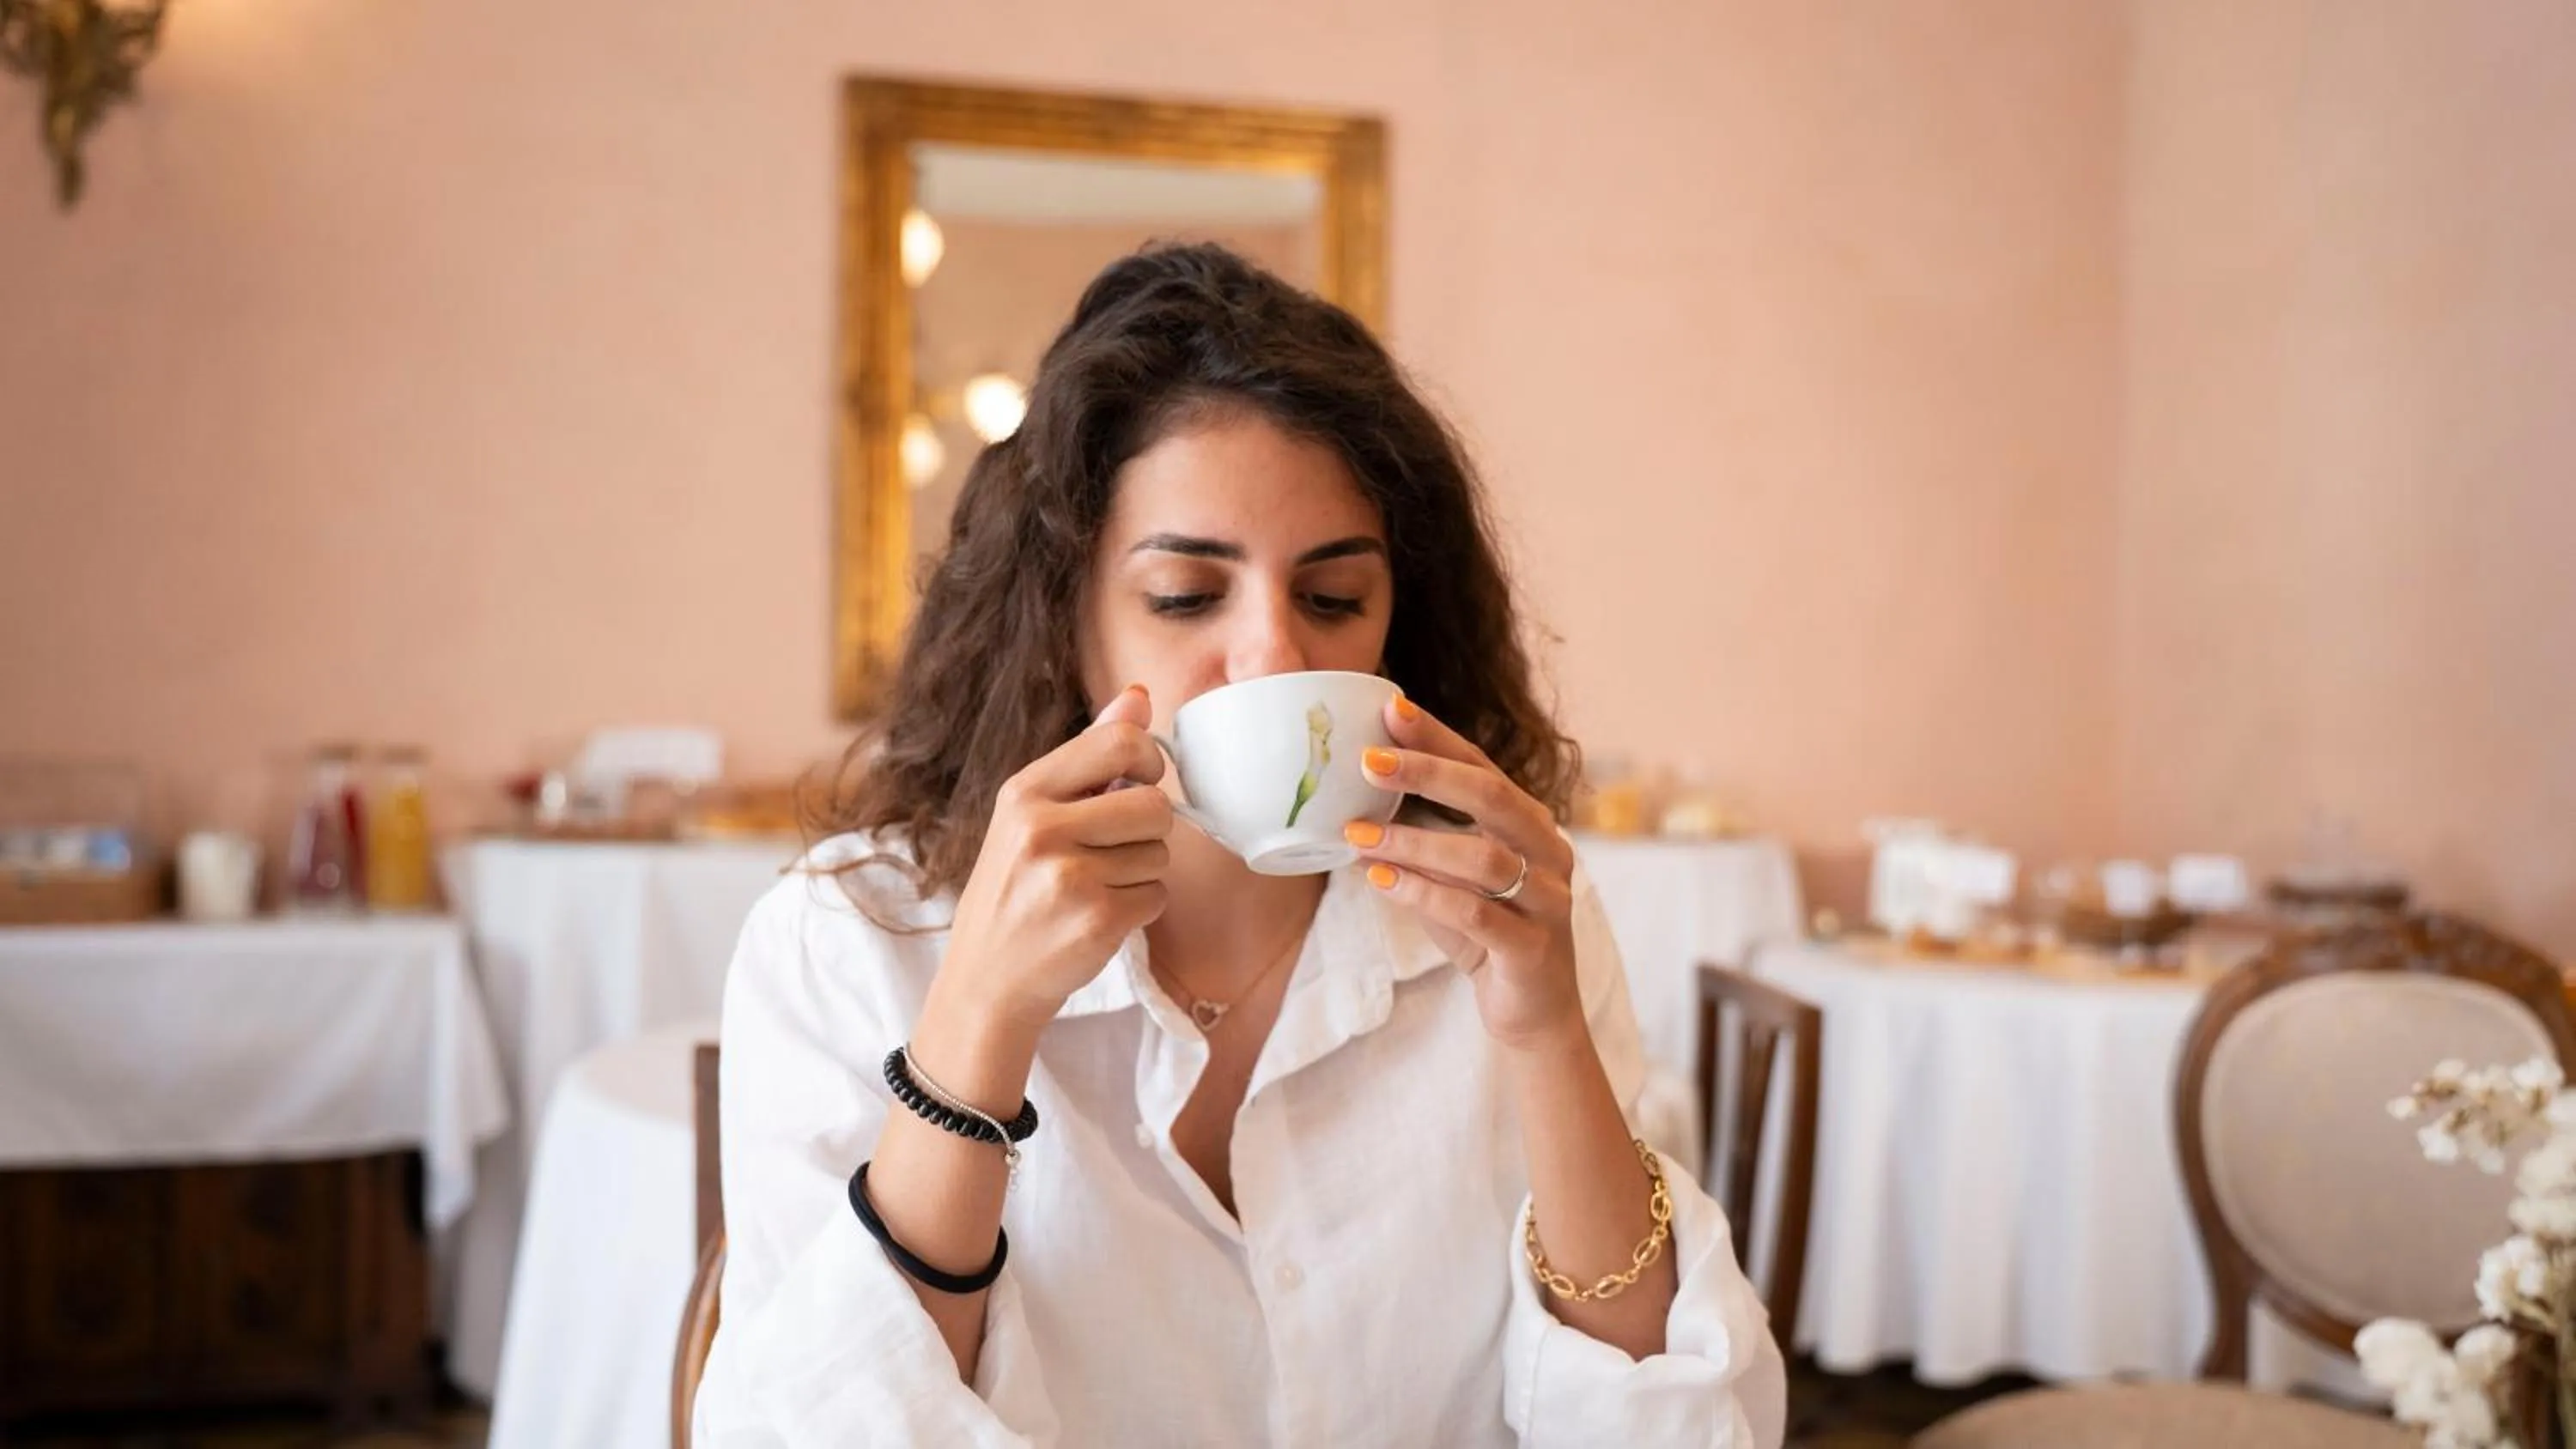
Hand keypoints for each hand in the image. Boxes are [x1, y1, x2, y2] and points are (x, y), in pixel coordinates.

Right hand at [939, 684, 1174, 1034]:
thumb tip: (1138, 695)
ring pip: (1160, 852)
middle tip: (1112, 850)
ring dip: (1142, 872)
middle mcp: (1042, 828)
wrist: (986, 980)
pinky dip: (1140, 908)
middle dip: (1148, 829)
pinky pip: (1158, 896)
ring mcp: (1070, 877)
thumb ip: (1089, 755)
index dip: (1148, 763)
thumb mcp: (1031, 813)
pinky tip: (1099, 916)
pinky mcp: (1096, 921)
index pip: (1120, 742)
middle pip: (1154, 803)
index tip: (1136, 785)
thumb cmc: (1014, 889)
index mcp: (1024, 791)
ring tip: (1095, 887)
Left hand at [1346, 693, 1586, 1052]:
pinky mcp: (1534, 949)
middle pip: (1492, 796)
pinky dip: (1424, 895)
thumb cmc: (1485, 932)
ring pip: (1482, 859)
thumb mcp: (1450, 877)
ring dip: (1413, 842)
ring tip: (1356, 836)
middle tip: (1368, 760)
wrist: (1531, 1011)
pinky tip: (1380, 881)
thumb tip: (1350, 799)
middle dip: (1428, 772)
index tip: (1391, 707)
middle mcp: (1549, 851)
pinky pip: (1477, 915)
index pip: (1482, 766)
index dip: (1438, 737)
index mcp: (1529, 823)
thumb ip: (1420, 838)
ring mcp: (1548, 900)